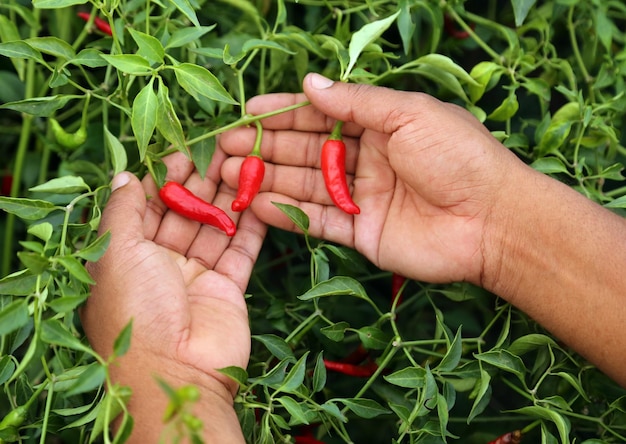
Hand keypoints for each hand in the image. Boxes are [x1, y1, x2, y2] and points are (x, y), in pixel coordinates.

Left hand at [81, 150, 265, 440]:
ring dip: (229, 196)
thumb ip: (123, 209)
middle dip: (203, 179)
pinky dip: (250, 225)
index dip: (167, 175)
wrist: (173, 372)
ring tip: (247, 162)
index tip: (188, 147)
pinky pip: (240, 250)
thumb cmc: (135, 309)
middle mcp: (161, 263)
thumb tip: (125, 175)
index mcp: (128, 254)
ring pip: (215, 226)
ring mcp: (196, 276)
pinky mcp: (227, 288)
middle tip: (225, 147)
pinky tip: (261, 197)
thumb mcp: (115, 251)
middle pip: (185, 211)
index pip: (149, 204)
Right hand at [220, 73, 524, 285]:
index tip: (246, 112)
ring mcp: (360, 197)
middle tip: (223, 147)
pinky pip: (317, 221)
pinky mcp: (360, 232)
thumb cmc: (457, 156)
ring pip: (304, 186)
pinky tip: (256, 205)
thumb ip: (356, 102)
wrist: (493, 221)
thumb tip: (310, 83)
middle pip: (305, 151)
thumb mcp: (408, 113)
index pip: (320, 116)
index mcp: (378, 125)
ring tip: (227, 176)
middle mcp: (365, 159)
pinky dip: (287, 215)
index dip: (282, 114)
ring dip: (266, 180)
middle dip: (264, 148)